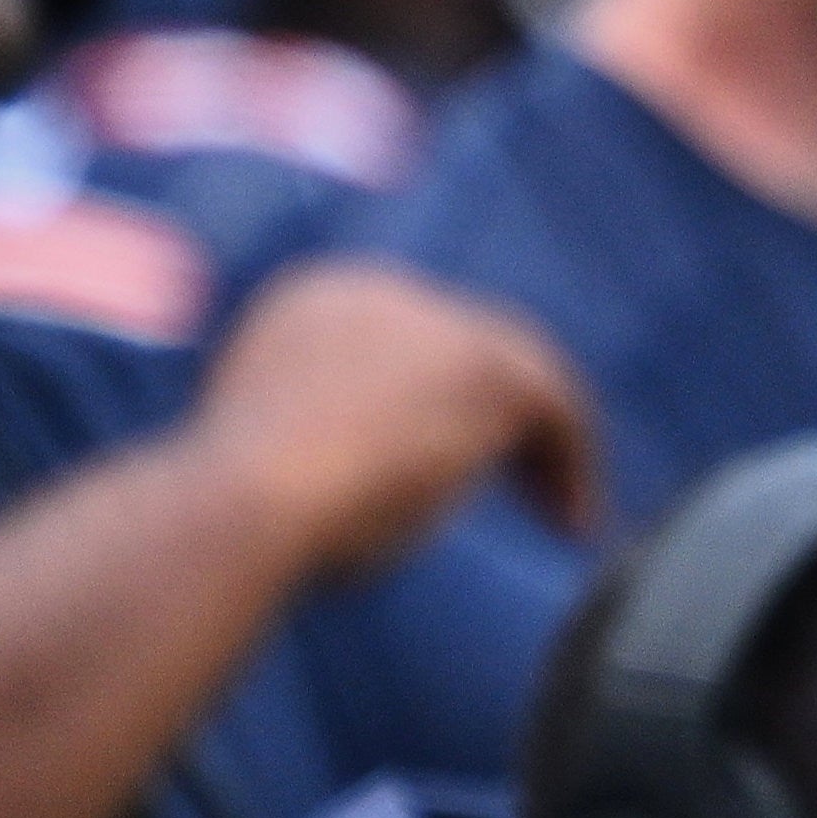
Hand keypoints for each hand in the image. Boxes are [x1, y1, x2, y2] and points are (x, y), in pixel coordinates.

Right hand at [193, 256, 598, 574]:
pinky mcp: (487, 363)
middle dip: (510, 417)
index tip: (465, 461)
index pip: (411, 339)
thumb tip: (407, 472)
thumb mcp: (282, 458)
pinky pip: (560, 410)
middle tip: (532, 487)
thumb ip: (343, 438)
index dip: (448, 400)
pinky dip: (574, 466)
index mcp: (312, 300)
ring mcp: (436, 318)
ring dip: (550, 448)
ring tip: (563, 518)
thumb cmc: (241, 514)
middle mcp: (376, 290)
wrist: (242, 500)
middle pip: (476, 344)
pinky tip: (573, 527)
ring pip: (525, 375)